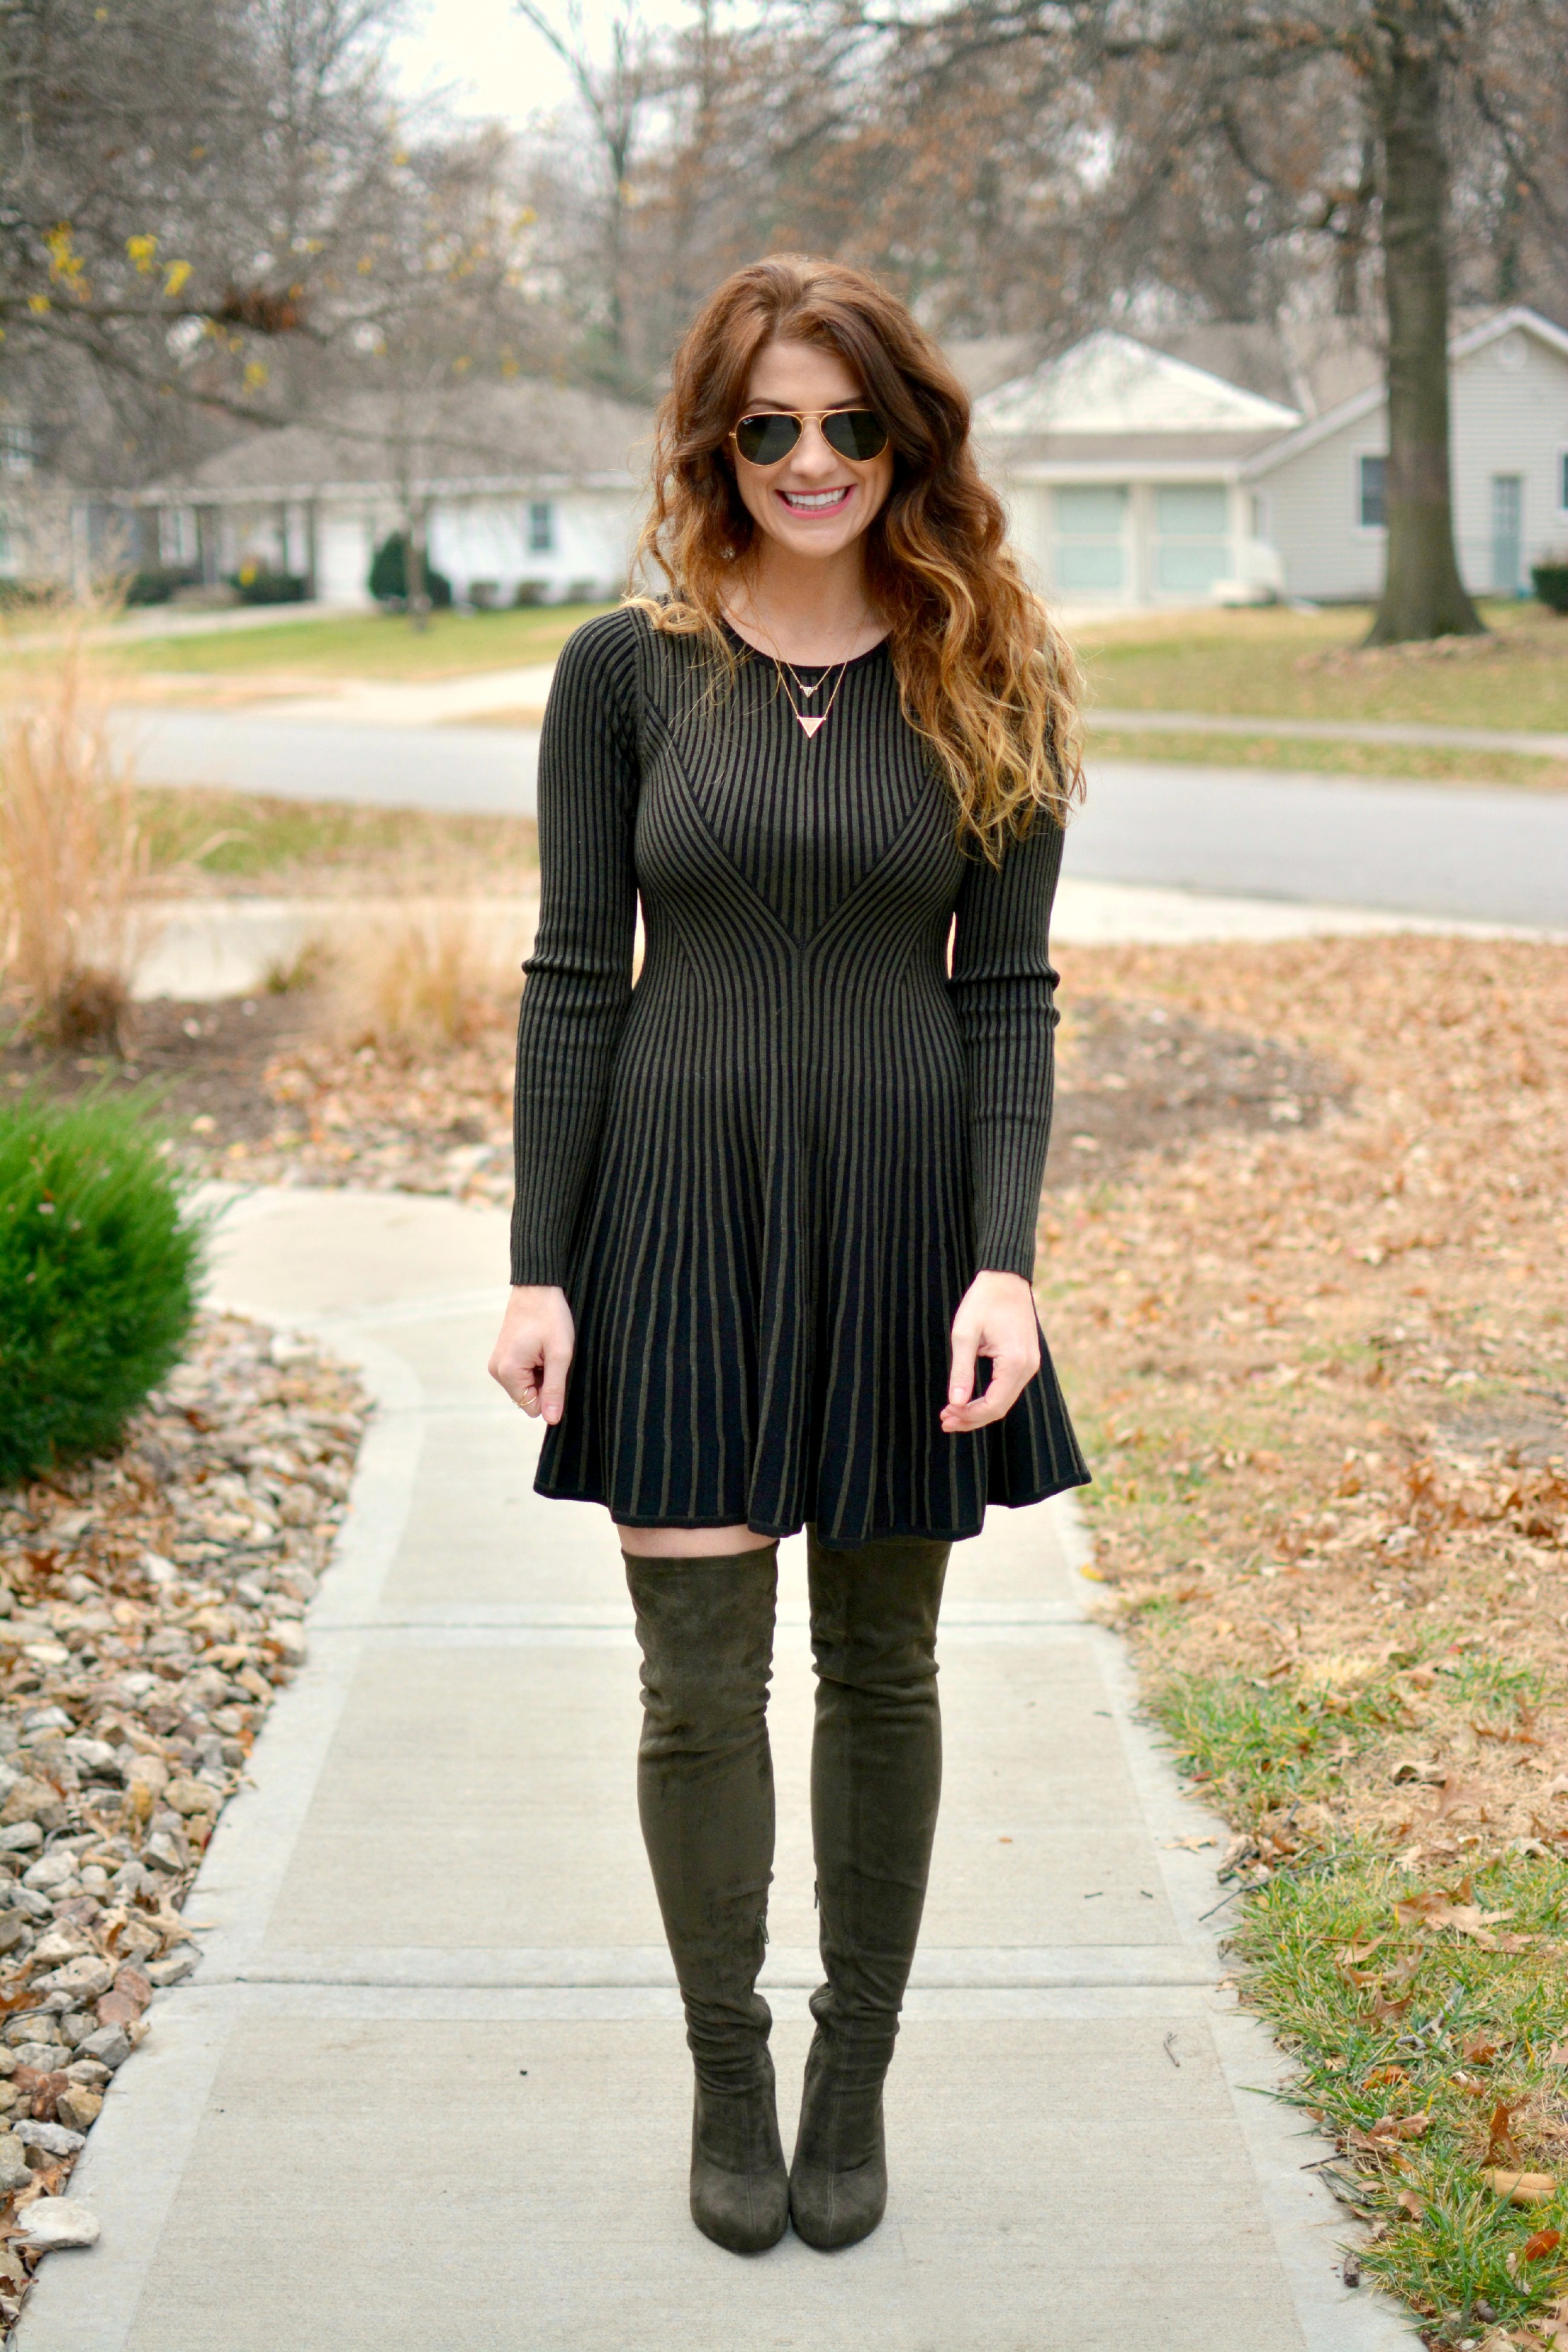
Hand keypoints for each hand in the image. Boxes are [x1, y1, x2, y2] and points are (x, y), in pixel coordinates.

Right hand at [488, 1285, 574, 1423]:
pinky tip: (539, 1347)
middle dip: (544, 1382)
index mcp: (508, 1372)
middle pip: (528, 1398)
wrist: (537, 1287)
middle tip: (551, 1356)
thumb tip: (551, 1419)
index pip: (532, 1407)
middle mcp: (497, 1371)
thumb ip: (554, 1389)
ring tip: (545, 1350)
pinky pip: (521, 1375)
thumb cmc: (550, 1317)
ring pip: (526, 1386)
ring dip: (540, 1374)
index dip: (550, 1393)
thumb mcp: (560, 1354)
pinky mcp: (502, 1357)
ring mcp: (497, 1363)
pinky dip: (534, 1366)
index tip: (555, 1367)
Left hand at [941, 1270, 1039, 1433]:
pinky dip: (989, 1397)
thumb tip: (955, 1403)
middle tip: (944, 1420)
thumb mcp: (964, 1334)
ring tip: (952, 1413)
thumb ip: (961, 1371)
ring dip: (979, 1410)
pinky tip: (969, 1400)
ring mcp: (1030, 1364)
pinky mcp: (1026, 1360)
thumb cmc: (983, 1301)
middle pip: (1000, 1408)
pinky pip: (1008, 1388)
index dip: (968, 1416)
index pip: (993, 1405)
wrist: (1006, 1278)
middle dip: (971, 1418)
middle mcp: (1028, 1367)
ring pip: (1005, 1400)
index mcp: (1015, 1362)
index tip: (945, 1414)